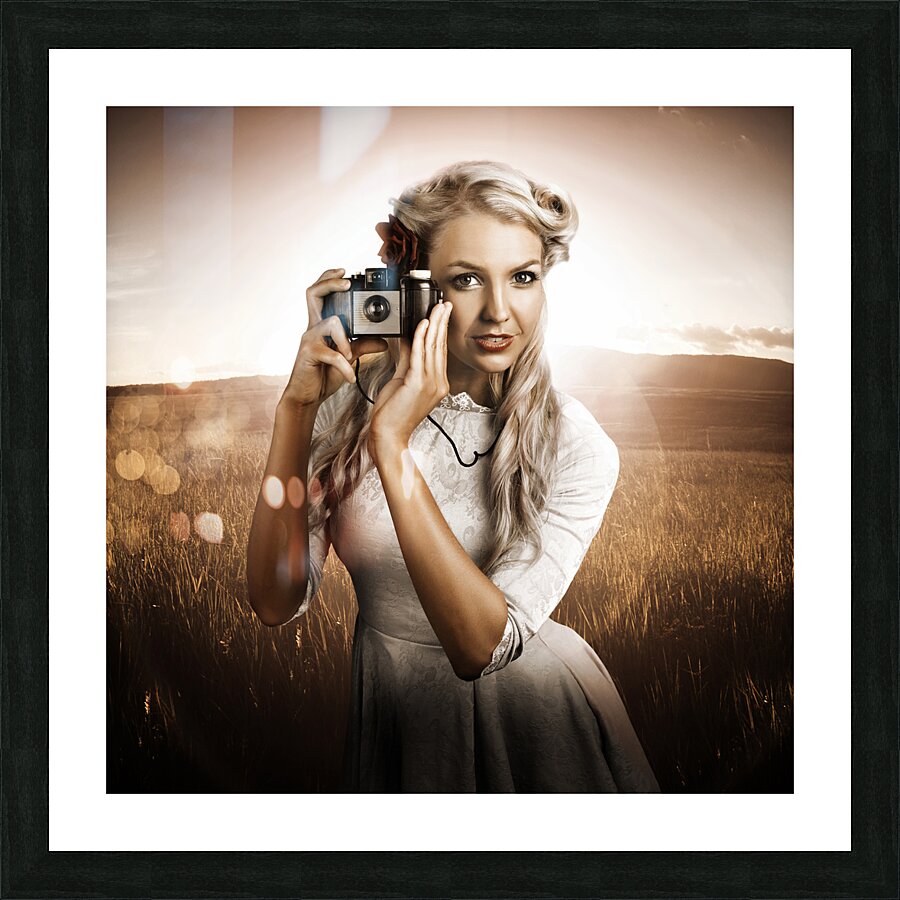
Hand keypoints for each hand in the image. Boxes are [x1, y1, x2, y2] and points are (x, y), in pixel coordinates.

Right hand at [281, 268, 387, 409]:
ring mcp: (309, 339)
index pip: (320, 293)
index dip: (330, 279)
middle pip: (313, 293)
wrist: (308, 396)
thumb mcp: (348, 357)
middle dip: (331, 283)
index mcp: (322, 325)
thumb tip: (385, 340)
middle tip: (347, 284)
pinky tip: (350, 376)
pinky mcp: (309, 354)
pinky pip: (332, 354)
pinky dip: (345, 366)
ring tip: (350, 356)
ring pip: (331, 322)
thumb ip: (364, 345)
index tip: (346, 272)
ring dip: (346, 339)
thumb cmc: (324, 374)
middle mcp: (313, 327)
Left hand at [369, 302, 452, 459]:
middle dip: (442, 323)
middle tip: (444, 304)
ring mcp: (431, 384)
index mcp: (437, 384)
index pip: (440, 352)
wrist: (387, 435)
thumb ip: (407, 361)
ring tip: (436, 308)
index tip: (441, 315)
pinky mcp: (418, 384)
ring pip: (434, 348)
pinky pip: (421, 356)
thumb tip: (408, 340)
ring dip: (435, 325)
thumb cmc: (392, 414)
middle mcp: (438, 384)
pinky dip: (422, 338)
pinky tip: (422, 324)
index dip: (441, 331)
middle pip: (441, 347)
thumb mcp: (401, 381)